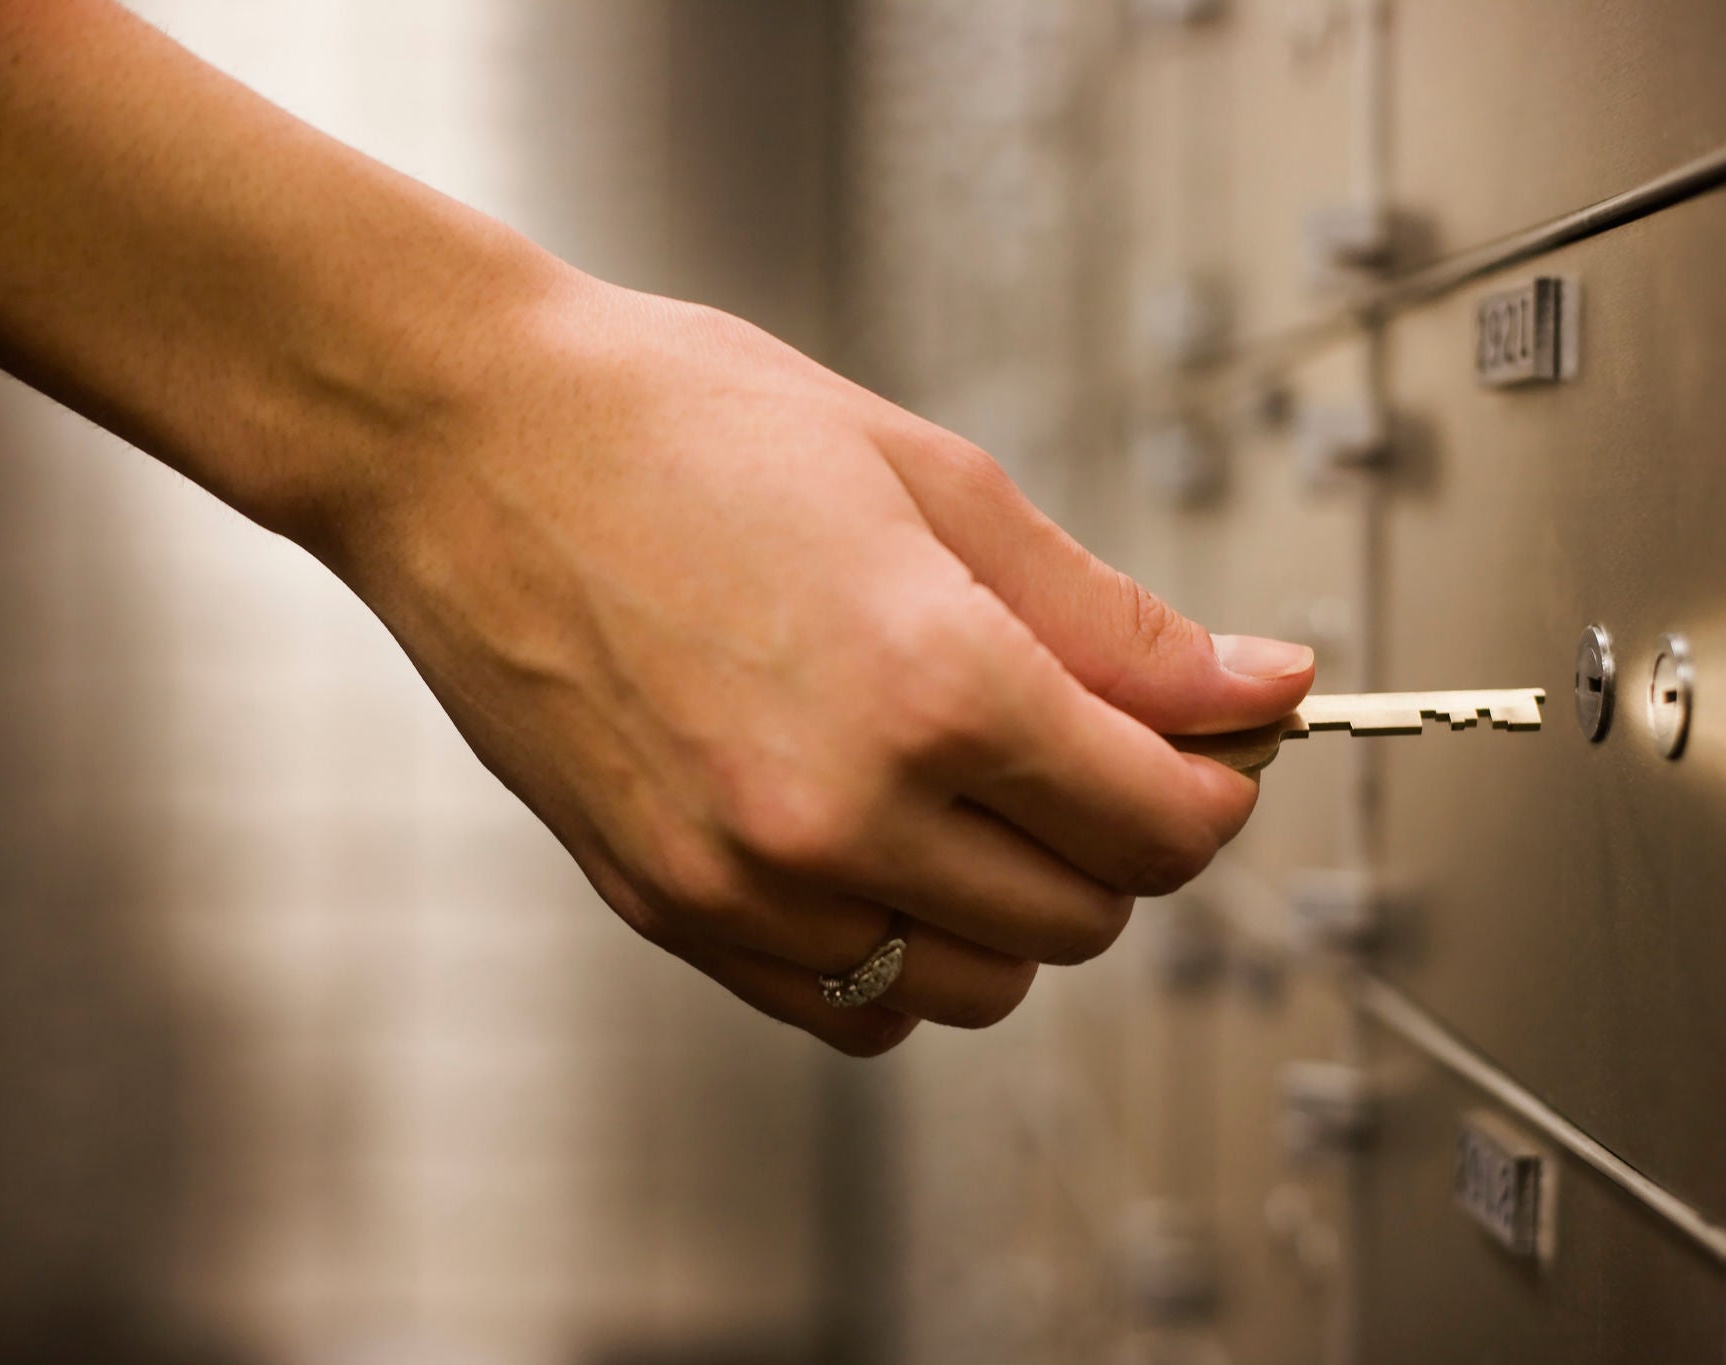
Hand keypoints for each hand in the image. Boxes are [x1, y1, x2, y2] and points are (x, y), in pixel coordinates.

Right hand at [339, 281, 1314, 1053]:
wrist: (465, 442)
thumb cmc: (684, 427)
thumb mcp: (936, 481)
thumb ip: (1112, 618)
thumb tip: (1260, 687)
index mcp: (931, 687)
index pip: (1158, 825)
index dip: (1217, 787)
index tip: (1215, 750)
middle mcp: (841, 813)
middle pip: (1084, 916)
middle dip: (1122, 837)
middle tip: (1094, 747)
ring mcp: (745, 882)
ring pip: (976, 986)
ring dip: (1017, 907)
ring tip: (977, 792)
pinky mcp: (671, 912)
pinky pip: (853, 1009)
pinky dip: (904, 952)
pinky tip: (883, 846)